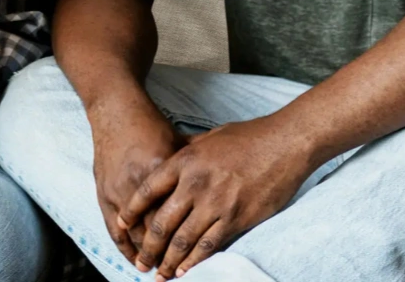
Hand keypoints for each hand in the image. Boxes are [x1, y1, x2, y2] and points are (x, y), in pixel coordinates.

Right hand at [89, 94, 187, 265]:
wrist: (116, 110)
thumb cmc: (152, 126)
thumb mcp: (178, 146)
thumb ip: (193, 173)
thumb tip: (217, 191)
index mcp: (160, 169)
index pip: (175, 215)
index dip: (184, 241)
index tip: (194, 260)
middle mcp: (137, 182)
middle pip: (154, 231)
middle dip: (165, 256)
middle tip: (174, 274)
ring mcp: (117, 188)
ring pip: (133, 234)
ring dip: (144, 256)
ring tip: (156, 273)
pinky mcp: (103, 190)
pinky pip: (113, 226)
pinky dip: (123, 246)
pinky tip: (133, 259)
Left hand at [118, 116, 311, 279]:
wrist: (283, 144)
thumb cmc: (246, 137)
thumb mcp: (208, 138)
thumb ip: (187, 151)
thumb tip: (171, 157)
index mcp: (184, 161)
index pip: (149, 190)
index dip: (133, 209)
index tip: (122, 223)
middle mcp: (195, 184)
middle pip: (162, 221)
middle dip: (148, 246)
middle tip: (139, 262)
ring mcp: (216, 203)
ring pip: (184, 239)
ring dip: (169, 261)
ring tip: (158, 275)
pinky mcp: (237, 219)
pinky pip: (211, 246)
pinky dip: (195, 262)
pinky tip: (185, 272)